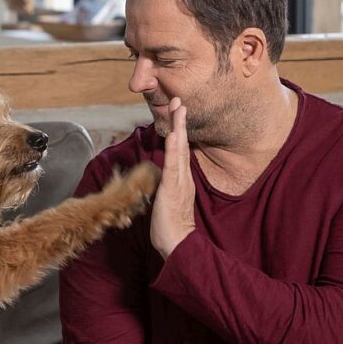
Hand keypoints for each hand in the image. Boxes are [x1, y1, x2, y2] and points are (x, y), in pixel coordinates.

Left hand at [151, 97, 195, 258]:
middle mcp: (183, 177)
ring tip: (178, 108)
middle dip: (180, 121)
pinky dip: (174, 148)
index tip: (177, 112)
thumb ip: (166, 188)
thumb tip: (159, 180)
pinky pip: (173, 165)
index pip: (180, 150)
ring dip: (178, 127)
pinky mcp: (172, 188)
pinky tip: (174, 134)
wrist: (178, 243)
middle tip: (179, 100)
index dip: (179, 130)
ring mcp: (179, 181)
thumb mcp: (168, 201)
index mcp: (181, 179)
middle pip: (182, 143)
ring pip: (179, 149)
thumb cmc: (171, 227)